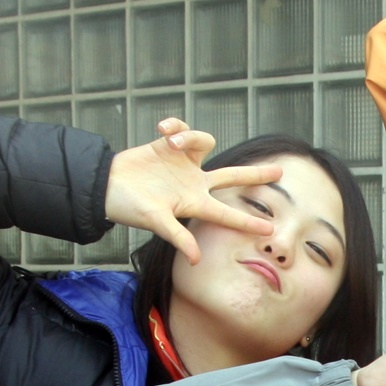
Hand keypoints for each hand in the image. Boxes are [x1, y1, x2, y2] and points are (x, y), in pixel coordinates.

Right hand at [103, 116, 283, 264]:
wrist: (105, 185)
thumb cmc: (129, 207)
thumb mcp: (155, 222)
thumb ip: (177, 237)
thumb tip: (196, 259)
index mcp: (194, 203)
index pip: (227, 214)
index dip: (248, 221)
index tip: (269, 230)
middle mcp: (193, 182)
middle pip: (233, 177)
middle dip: (255, 175)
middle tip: (280, 172)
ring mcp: (183, 164)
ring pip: (205, 142)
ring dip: (192, 135)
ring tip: (172, 140)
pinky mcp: (167, 146)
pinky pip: (181, 129)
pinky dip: (176, 125)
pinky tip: (163, 130)